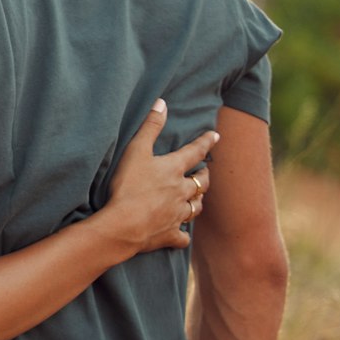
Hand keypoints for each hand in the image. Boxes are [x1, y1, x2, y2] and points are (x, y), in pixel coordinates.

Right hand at [91, 100, 218, 255]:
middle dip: (205, 176)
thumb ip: (150, 127)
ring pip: (196, 208)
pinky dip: (183, 235)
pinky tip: (181, 234)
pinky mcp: (170, 235)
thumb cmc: (128, 186)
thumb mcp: (135, 151)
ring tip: (196, 199)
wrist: (124, 225)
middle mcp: (181, 191)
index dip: (205, 142)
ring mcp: (177, 214)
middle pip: (201, 183)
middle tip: (205, 173)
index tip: (215, 136)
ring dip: (197, 202)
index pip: (195, 152)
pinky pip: (182, 237)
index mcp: (174, 170)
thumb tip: (162, 102)